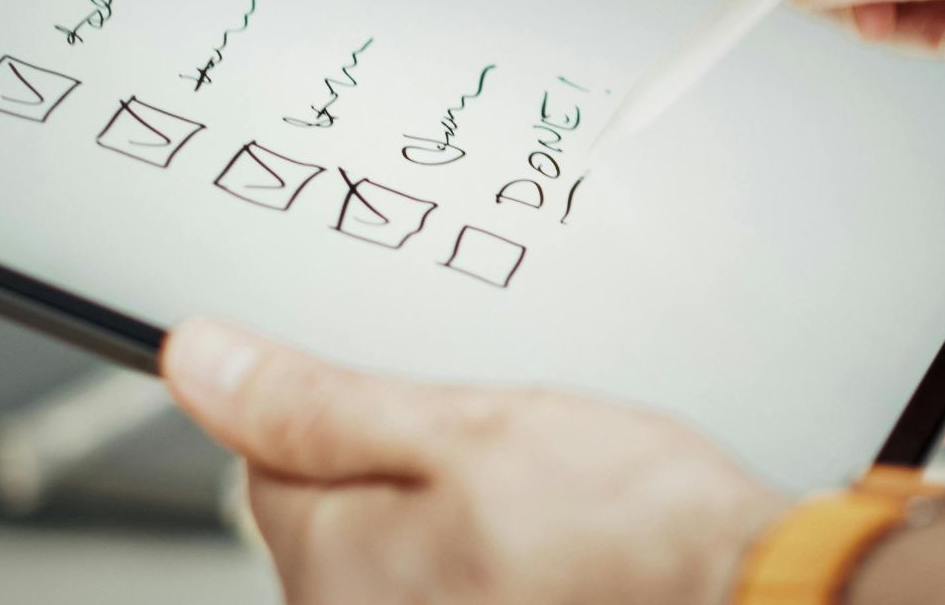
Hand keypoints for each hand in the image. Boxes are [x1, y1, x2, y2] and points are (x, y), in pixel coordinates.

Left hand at [162, 319, 787, 604]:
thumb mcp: (466, 424)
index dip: (348, 409)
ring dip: (456, 519)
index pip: (273, 458)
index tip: (418, 402)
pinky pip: (455, 587)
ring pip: (403, 555)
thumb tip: (200, 363)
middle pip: (338, 516)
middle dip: (407, 470)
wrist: (745, 595)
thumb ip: (318, 401)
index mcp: (332, 565)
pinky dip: (493, 564)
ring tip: (546, 500)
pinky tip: (555, 548)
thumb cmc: (628, 526)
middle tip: (504, 452)